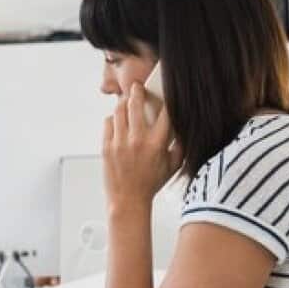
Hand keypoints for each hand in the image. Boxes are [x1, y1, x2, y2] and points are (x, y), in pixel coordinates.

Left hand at [103, 82, 180, 209]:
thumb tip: (182, 131)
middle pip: (135, 104)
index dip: (165, 100)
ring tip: (126, 101)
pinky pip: (108, 124)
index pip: (164, 113)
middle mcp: (137, 140)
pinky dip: (113, 119)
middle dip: (137, 91)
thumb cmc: (150, 184)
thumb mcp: (173, 166)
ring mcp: (120, 143)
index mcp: (156, 144)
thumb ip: (179, 147)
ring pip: (119, 111)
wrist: (128, 200)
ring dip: (123, 103)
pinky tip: (118, 121)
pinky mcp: (107, 147)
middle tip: (137, 87)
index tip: (164, 95)